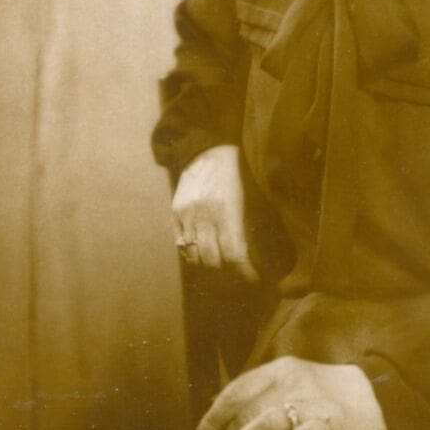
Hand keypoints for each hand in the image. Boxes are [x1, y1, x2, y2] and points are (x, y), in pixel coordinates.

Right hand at [172, 145, 257, 281]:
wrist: (208, 151)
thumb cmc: (235, 176)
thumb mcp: (247, 198)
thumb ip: (246, 225)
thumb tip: (253, 254)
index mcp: (227, 211)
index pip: (234, 253)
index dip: (245, 271)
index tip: (254, 278)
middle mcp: (204, 215)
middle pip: (213, 260)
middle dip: (227, 271)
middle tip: (237, 272)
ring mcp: (187, 215)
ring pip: (194, 256)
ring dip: (208, 265)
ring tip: (220, 264)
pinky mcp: (175, 213)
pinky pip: (181, 245)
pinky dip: (192, 254)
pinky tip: (202, 253)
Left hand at [192, 356, 387, 429]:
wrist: (381, 394)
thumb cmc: (329, 393)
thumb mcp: (294, 379)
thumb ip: (262, 391)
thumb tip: (219, 407)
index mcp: (281, 369)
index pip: (235, 390)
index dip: (211, 416)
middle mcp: (292, 382)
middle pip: (244, 408)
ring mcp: (312, 403)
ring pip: (264, 422)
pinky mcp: (331, 425)